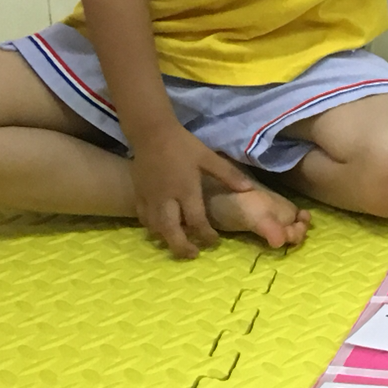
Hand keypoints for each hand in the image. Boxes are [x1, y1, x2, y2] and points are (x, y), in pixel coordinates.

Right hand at [128, 127, 253, 259]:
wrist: (151, 132)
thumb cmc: (182, 144)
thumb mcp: (208, 156)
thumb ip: (228, 175)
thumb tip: (249, 189)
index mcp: (186, 190)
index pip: (196, 220)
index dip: (206, 234)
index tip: (213, 241)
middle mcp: (166, 199)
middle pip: (171, 231)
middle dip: (182, 247)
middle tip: (193, 255)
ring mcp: (149, 198)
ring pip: (155, 228)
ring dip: (167, 239)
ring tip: (178, 244)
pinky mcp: (138, 194)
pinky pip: (143, 218)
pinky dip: (152, 228)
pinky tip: (160, 229)